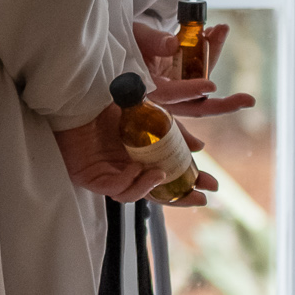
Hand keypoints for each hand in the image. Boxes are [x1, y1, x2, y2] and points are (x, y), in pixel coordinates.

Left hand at [53, 99, 218, 204]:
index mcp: (140, 158)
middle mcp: (125, 169)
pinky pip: (114, 188)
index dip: (188, 184)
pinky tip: (137, 169)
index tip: (212, 187)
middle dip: (179, 198)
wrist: (82, 96)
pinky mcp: (90, 177)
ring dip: (151, 187)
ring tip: (161, 173)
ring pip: (134, 194)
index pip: (167, 178)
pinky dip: (129, 182)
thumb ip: (173, 133)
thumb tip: (199, 148)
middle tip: (201, 197)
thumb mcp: (151, 116)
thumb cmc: (110, 104)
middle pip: (155, 193)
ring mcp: (108, 175)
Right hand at [132, 18, 254, 118]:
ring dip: (213, 54)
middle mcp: (164, 94)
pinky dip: (210, 50)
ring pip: (202, 80)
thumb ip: (153, 41)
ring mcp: (177, 87)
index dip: (189, 91)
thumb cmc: (129, 40)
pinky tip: (216, 32)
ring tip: (220, 29)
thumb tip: (174, 43)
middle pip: (196, 106)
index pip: (170, 94)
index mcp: (147, 88)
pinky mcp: (185, 78)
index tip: (210, 86)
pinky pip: (202, 68)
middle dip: (224, 104)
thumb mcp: (136, 36)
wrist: (126, 40)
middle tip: (249, 100)